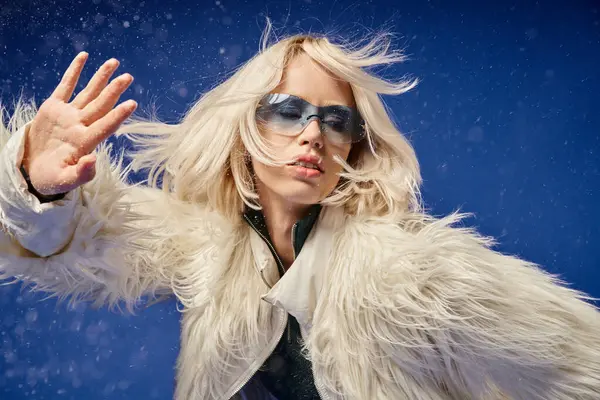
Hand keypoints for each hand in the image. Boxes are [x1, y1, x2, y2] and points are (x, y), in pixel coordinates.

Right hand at [22, 52, 136, 195]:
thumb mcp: (64, 181)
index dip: (118, 115)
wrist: (34, 171)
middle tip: (129, 77)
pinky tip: (84, 57)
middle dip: (114, 91)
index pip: (104, 126)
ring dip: (101, 78)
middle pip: (100, 105)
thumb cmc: (51, 179)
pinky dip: (74, 71)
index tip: (132, 104)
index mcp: (84, 143)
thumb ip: (80, 174)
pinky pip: (66, 86)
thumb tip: (93, 160)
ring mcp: (68, 116)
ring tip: (114, 62)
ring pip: (88, 93)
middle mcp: (80, 126)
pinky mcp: (54, 108)